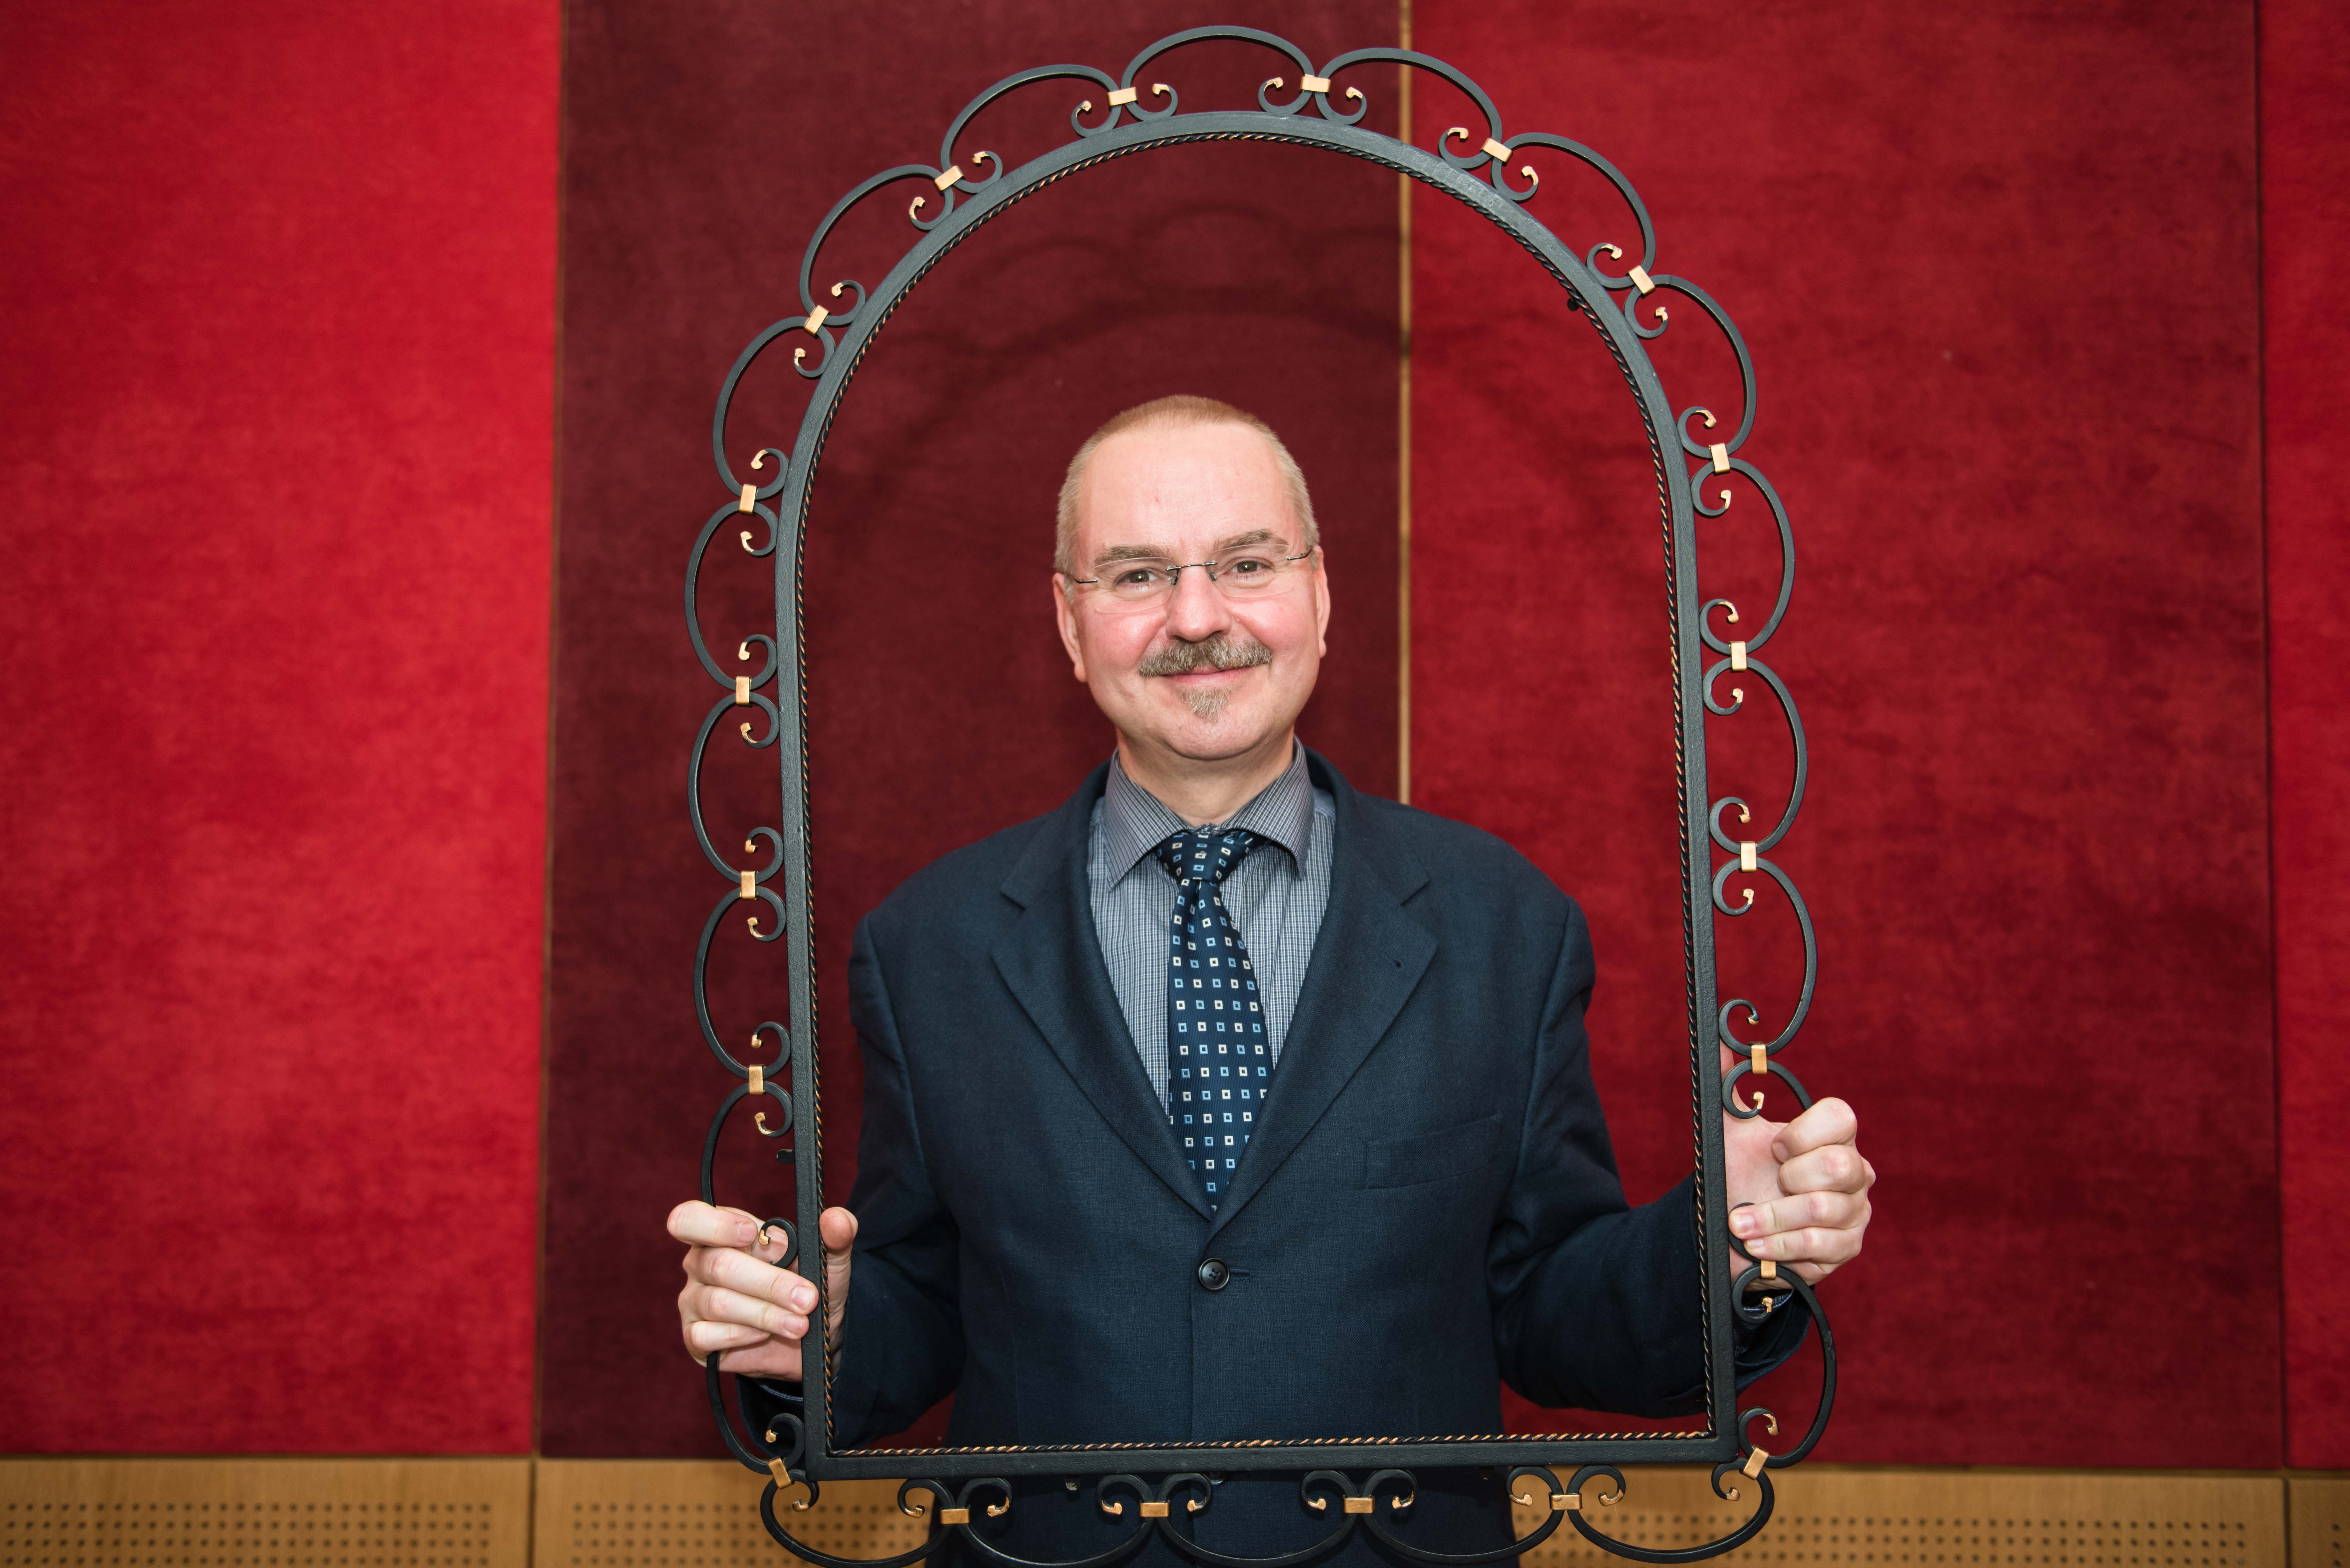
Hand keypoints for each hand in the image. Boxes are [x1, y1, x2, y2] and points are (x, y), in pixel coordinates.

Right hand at [669, 1201, 857, 1379]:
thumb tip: (836, 1219)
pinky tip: (765, 1335)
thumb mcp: (828, 1258)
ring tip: (799, 1324)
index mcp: (722, 1232)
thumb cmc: (808, 1284)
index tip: (752, 1233)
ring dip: (765, 1314)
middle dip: (770, 1283)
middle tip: (806, 1299)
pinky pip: (706, 1336)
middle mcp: (700, 1263)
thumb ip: (835, 1234)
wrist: (809, 1333)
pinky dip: (741, 1335)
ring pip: (718, 1302)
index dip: (716, 1224)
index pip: (691, 1218)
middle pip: (719, 1264)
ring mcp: (693, 1301)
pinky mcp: (695, 1338)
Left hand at [1720, 1049, 1872, 1285]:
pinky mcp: (1847, 1246)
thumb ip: (1729, 1084)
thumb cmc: (1741, 1177)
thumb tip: (1719, 1033)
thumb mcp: (1731, 1132)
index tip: (1774, 1148)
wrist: (1736, 1231)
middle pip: (1837, 1166)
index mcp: (1832, 1136)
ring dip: (1771, 1220)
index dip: (1803, 1133)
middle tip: (1763, 1186)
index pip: (1841, 1117)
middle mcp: (1854, 1170)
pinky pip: (1820, 1245)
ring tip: (1741, 1225)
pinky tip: (1757, 1247)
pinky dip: (1780, 1246)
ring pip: (1823, 1210)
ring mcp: (1855, 1210)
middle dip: (1786, 1182)